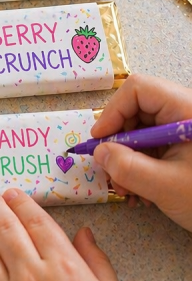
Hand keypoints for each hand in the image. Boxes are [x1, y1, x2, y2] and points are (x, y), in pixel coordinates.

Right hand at [91, 73, 191, 230]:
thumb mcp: (165, 186)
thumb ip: (126, 167)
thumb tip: (98, 153)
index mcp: (189, 111)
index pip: (140, 89)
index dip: (114, 111)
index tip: (101, 140)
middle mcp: (188, 115)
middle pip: (138, 110)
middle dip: (119, 141)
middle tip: (110, 169)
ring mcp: (187, 132)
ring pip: (143, 130)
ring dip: (127, 158)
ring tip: (127, 188)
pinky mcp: (188, 147)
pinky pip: (155, 146)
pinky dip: (141, 166)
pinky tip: (141, 191)